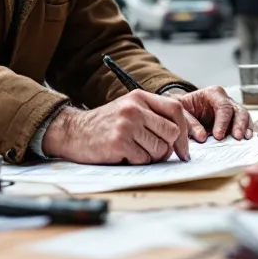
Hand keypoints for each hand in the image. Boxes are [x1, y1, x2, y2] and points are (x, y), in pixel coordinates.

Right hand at [41, 90, 190, 163]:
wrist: (73, 131)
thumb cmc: (105, 124)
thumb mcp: (128, 109)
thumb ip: (152, 115)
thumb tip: (182, 136)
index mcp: (139, 97)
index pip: (176, 109)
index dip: (185, 131)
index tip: (183, 148)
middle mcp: (134, 108)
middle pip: (172, 132)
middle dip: (168, 147)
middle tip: (155, 152)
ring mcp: (126, 125)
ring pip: (160, 149)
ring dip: (151, 156)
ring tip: (135, 151)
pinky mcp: (119, 143)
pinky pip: (144, 159)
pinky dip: (137, 161)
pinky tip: (124, 154)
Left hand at [167, 87, 255, 142]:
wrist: (184, 110)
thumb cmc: (184, 108)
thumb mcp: (182, 112)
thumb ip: (190, 124)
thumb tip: (202, 137)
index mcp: (213, 94)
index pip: (222, 106)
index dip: (222, 121)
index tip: (218, 136)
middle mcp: (225, 100)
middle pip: (238, 110)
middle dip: (239, 124)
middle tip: (236, 137)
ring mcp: (232, 111)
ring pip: (245, 117)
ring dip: (246, 128)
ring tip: (246, 139)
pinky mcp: (235, 122)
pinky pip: (246, 125)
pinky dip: (249, 131)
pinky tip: (250, 139)